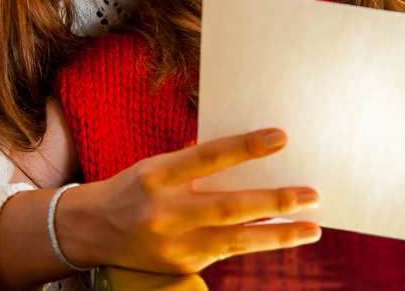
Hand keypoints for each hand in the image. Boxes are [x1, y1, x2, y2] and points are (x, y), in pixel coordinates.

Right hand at [58, 128, 321, 273]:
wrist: (92, 231)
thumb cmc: (135, 187)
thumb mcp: (159, 165)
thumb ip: (198, 165)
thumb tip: (252, 155)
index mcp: (158, 174)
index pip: (209, 157)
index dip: (246, 146)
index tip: (281, 137)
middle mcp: (165, 212)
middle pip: (229, 206)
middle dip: (275, 201)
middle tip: (312, 195)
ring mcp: (173, 245)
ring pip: (236, 240)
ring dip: (279, 235)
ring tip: (312, 228)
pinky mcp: (180, 267)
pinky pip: (227, 252)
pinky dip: (257, 243)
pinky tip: (284, 236)